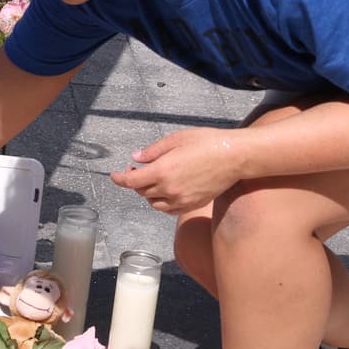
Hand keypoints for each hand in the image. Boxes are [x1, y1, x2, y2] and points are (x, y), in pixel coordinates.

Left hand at [109, 128, 243, 214]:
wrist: (234, 157)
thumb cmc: (207, 143)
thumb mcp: (176, 139)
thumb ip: (153, 151)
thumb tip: (136, 158)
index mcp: (162, 171)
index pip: (131, 181)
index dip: (119, 179)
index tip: (114, 175)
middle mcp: (169, 189)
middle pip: (142, 192)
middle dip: (135, 182)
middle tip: (137, 170)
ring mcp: (181, 200)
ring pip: (154, 204)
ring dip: (147, 194)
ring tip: (151, 180)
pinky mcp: (192, 204)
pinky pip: (169, 209)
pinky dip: (161, 203)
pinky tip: (165, 192)